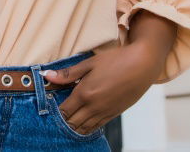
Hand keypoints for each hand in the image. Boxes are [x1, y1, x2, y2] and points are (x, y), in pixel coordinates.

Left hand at [41, 13, 175, 134]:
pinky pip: (97, 126)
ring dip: (74, 127)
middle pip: (72, 123)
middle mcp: (94, 106)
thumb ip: (68, 74)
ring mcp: (105, 112)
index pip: (64, 111)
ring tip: (67, 123)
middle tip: (57, 117)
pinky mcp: (114, 114)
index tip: (50, 108)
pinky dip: (87, 128)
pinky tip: (83, 125)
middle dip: (63, 121)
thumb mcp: (89, 63)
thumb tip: (46, 75)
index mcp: (84, 93)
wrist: (142, 65)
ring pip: (84, 128)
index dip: (55, 112)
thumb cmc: (116, 60)